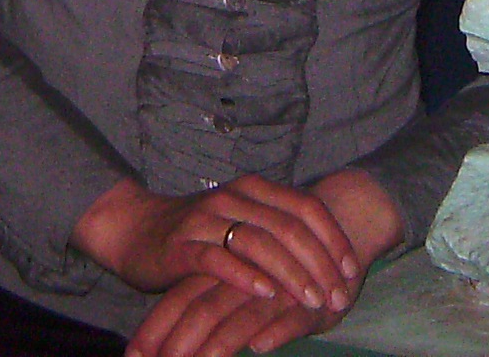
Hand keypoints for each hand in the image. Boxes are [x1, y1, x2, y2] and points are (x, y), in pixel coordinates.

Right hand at [124, 170, 406, 356]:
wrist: (137, 230)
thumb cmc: (200, 233)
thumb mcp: (243, 223)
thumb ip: (277, 229)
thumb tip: (329, 255)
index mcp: (255, 188)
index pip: (305, 207)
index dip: (333, 238)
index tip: (351, 270)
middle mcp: (234, 197)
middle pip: (288, 227)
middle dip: (319, 264)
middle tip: (338, 296)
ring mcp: (207, 219)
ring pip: (259, 242)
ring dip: (291, 274)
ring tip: (313, 300)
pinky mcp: (182, 246)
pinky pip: (218, 260)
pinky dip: (245, 276)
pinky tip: (266, 295)